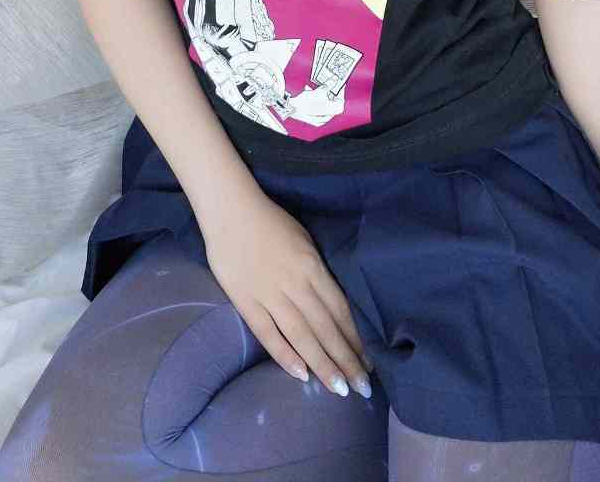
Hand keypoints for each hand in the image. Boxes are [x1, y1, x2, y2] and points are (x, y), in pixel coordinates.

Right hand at [201, 188, 372, 399]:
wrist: (231, 211)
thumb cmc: (272, 222)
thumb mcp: (305, 241)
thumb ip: (317, 272)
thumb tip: (330, 303)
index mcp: (313, 268)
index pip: (339, 310)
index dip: (355, 338)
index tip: (368, 361)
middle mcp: (296, 284)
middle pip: (326, 328)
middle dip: (346, 359)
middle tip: (363, 387)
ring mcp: (270, 295)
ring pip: (302, 336)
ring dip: (322, 364)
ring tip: (339, 389)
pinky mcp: (246, 302)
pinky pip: (268, 334)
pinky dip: (284, 355)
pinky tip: (301, 375)